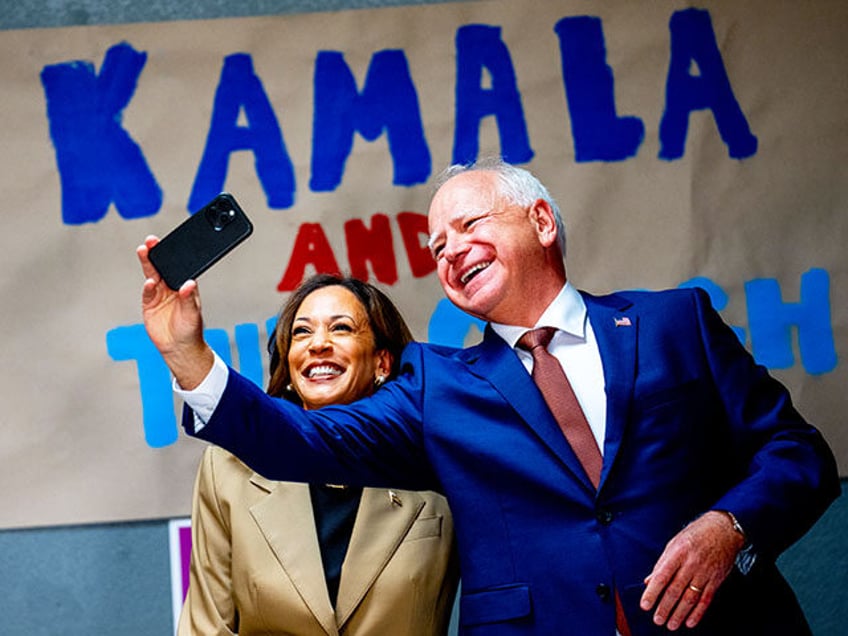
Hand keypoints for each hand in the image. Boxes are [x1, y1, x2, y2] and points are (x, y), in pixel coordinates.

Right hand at [137, 235, 213, 389]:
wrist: (179, 348)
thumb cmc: (191, 329)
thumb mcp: (193, 314)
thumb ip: (189, 299)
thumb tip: (189, 284)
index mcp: (184, 285)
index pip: (178, 267)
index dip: (173, 255)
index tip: (168, 245)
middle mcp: (171, 287)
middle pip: (162, 267)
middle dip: (156, 253)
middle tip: (151, 241)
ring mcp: (159, 295)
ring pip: (151, 275)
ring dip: (148, 264)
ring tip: (144, 251)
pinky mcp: (149, 305)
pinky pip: (147, 293)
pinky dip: (147, 287)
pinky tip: (149, 281)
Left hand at [640, 511, 744, 629]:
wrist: (723, 529)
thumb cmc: (696, 534)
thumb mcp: (674, 543)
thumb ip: (661, 563)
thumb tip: (649, 581)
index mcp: (677, 552)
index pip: (662, 576)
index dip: (652, 592)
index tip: (645, 605)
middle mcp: (691, 563)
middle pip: (675, 590)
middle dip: (665, 607)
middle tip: (657, 620)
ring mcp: (705, 572)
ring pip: (690, 598)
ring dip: (679, 614)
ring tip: (671, 624)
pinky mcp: (716, 580)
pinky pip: (706, 599)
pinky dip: (698, 613)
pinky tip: (690, 621)